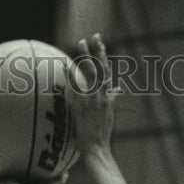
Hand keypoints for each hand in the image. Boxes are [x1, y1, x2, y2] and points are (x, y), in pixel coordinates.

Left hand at [68, 33, 120, 155]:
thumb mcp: (110, 114)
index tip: (101, 43)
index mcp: (109, 96)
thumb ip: (112, 99)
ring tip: (80, 42)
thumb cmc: (101, 134)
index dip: (104, 57)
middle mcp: (103, 95)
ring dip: (86, 56)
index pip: (108, 72)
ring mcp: (93, 99)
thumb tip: (118, 89)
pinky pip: (76, 86)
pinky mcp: (83, 105)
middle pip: (101, 67)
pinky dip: (71, 75)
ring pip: (91, 72)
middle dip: (98, 50)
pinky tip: (65, 65)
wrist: (96, 148)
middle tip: (94, 35)